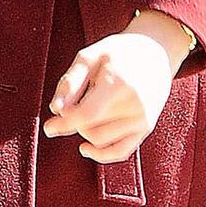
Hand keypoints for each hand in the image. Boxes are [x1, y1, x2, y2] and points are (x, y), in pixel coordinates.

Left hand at [43, 29, 176, 163]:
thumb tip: (55, 109)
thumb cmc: (118, 52)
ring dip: (85, 131)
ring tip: (87, 110)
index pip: (86, 115)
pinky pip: (120, 152)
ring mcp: (142, 117)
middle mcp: (134, 103)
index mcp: (118, 82)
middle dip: (74, 122)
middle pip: (90, 129)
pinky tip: (86, 147)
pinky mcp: (146, 127)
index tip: (48, 127)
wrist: (156, 52)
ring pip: (100, 140)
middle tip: (72, 105)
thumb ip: (70, 82)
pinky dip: (100, 154)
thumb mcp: (90, 56)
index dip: (64, 123)